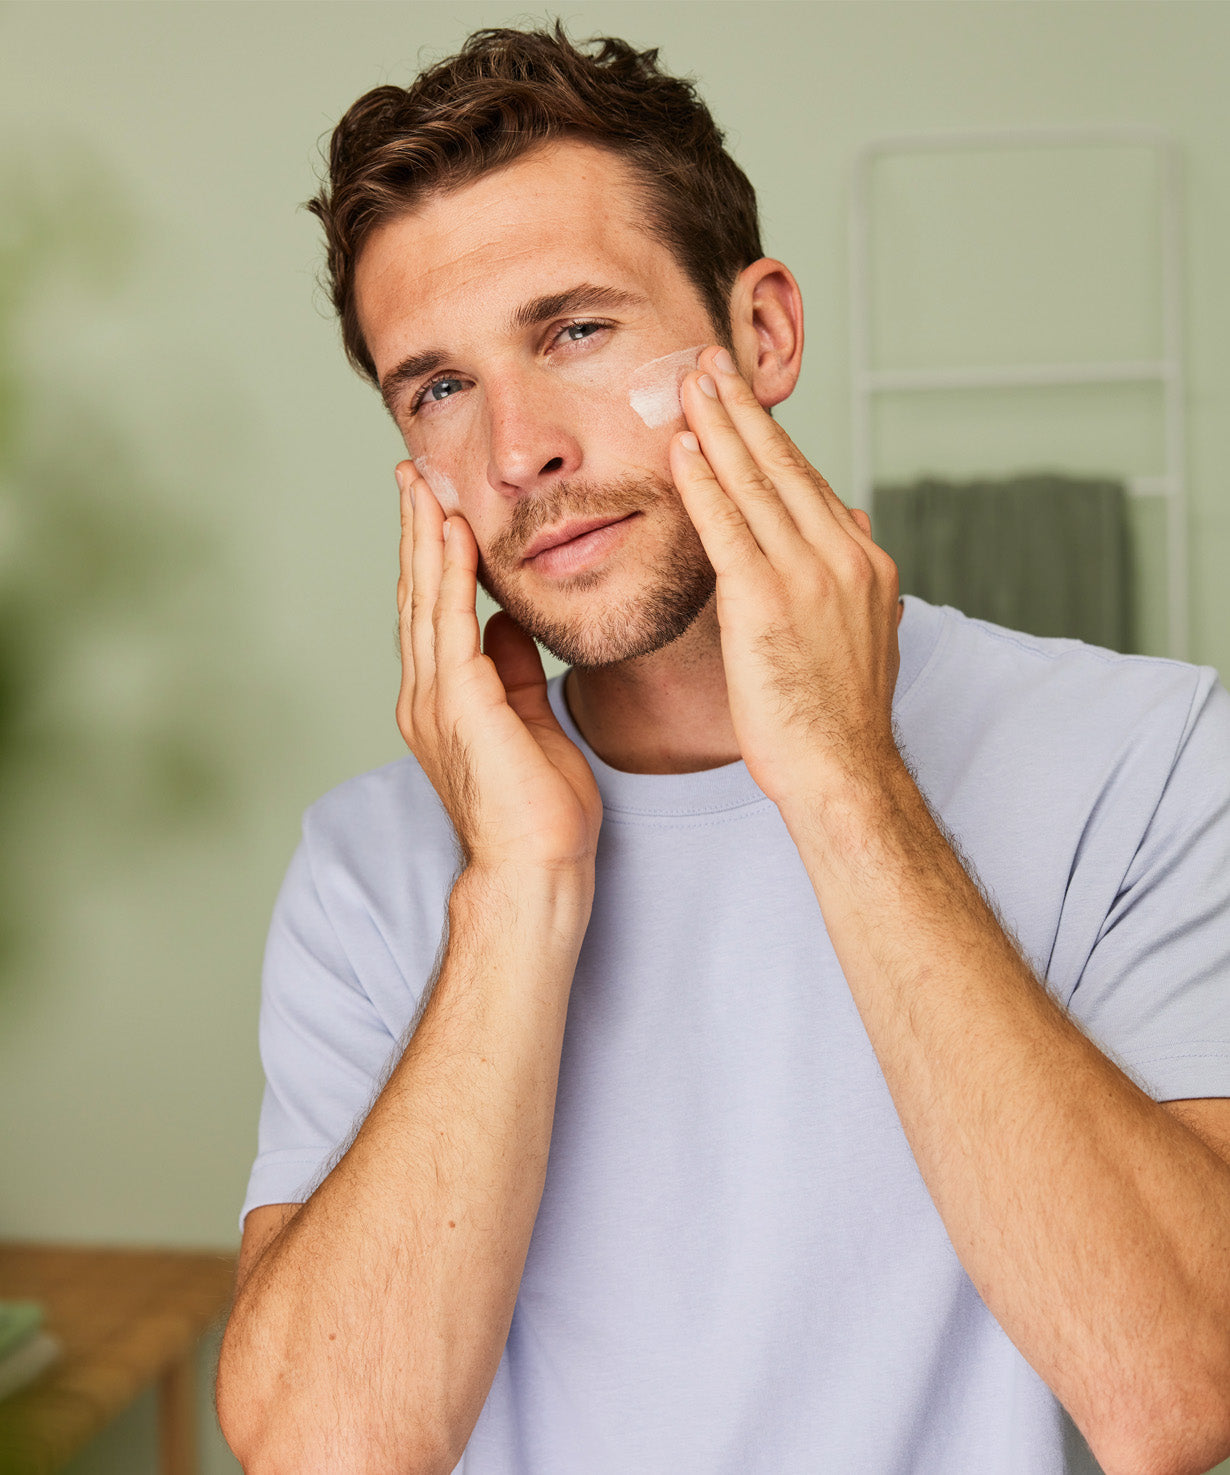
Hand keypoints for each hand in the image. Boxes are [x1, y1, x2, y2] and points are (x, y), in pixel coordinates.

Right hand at [394, 464, 602, 876]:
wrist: (536, 869)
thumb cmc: (539, 811)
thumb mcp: (529, 722)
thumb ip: (510, 671)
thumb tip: (504, 623)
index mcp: (443, 700)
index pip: (435, 611)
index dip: (432, 556)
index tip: (434, 505)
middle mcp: (426, 695)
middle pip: (418, 595)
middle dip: (416, 531)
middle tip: (410, 473)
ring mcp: (435, 699)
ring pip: (426, 600)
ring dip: (424, 538)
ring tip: (422, 484)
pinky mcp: (458, 704)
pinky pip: (450, 623)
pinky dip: (450, 575)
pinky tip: (452, 533)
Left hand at [669, 347, 903, 814]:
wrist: (843, 771)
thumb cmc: (839, 718)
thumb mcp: (863, 635)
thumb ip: (853, 575)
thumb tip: (854, 520)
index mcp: (865, 562)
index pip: (809, 485)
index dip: (770, 438)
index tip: (742, 400)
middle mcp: (843, 555)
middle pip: (784, 466)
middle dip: (743, 409)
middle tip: (709, 360)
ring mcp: (808, 575)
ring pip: (756, 483)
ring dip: (718, 427)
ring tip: (688, 382)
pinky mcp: (768, 600)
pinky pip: (728, 527)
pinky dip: (704, 482)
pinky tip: (682, 449)